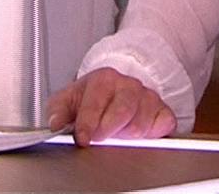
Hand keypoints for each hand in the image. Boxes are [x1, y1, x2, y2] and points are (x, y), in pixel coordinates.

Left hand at [45, 67, 174, 145]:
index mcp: (104, 79)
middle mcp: (129, 85)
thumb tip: (55, 123)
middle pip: (122, 112)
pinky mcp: (163, 112)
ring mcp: (148, 97)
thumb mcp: (68, 100)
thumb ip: (58, 111)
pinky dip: (151, 135)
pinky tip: (137, 134)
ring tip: (115, 133)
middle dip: (107, 130)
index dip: (88, 123)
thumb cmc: (91, 97)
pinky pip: (162, 128)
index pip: (97, 102)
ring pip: (140, 125)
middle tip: (99, 138)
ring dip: (125, 136)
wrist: (114, 91)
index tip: (82, 138)